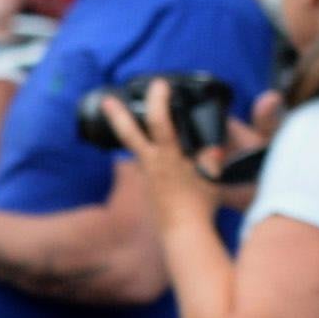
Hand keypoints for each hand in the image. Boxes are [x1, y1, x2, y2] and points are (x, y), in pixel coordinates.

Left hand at [94, 78, 219, 241]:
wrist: (183, 233)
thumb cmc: (200, 208)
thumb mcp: (211, 178)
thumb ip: (209, 161)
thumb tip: (210, 150)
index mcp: (167, 158)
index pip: (159, 123)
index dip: (158, 101)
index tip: (159, 84)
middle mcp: (152, 165)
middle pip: (128, 134)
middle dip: (118, 115)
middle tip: (107, 100)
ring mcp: (148, 176)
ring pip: (135, 147)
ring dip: (131, 130)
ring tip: (124, 115)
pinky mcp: (149, 185)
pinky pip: (146, 161)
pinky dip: (149, 150)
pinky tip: (155, 148)